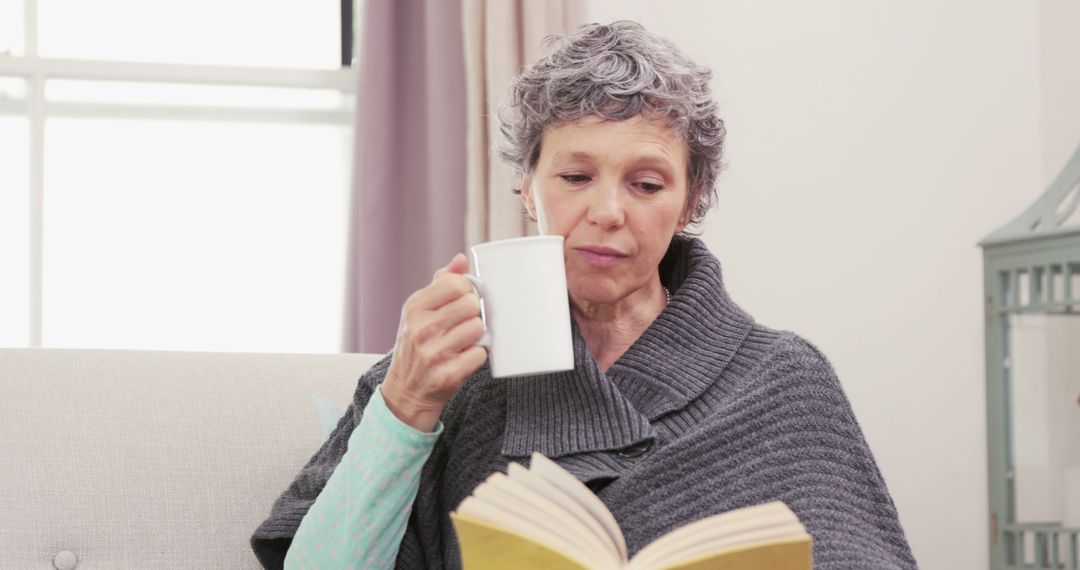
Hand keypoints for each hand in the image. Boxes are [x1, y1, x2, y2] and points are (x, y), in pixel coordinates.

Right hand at [380, 253, 487, 431]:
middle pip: (471, 304)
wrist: (405, 391)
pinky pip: (480, 354)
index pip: (456, 284)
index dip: (467, 291)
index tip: (463, 301)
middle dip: (474, 314)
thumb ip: (441, 284)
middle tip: (464, 324)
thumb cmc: (416, 346)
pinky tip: (463, 359)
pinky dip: (476, 357)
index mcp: (415, 307)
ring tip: (463, 342)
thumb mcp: (419, 311)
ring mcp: (434, 353)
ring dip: (477, 336)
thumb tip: (460, 259)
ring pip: (478, 328)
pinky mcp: (447, 375)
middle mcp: (421, 329)